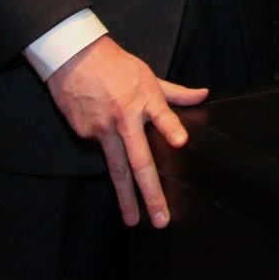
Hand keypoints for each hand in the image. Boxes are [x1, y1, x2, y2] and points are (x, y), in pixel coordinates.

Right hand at [47, 35, 208, 227]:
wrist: (75, 58)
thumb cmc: (117, 66)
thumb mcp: (148, 75)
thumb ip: (176, 92)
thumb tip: (204, 94)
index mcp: (145, 100)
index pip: (162, 115)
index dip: (171, 128)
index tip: (180, 142)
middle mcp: (125, 118)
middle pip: (138, 159)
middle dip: (151, 191)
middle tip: (161, 217)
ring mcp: (103, 129)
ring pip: (117, 169)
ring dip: (126, 198)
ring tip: (133, 220)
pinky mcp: (85, 134)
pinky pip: (100, 149)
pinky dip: (106, 150)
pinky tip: (101, 133)